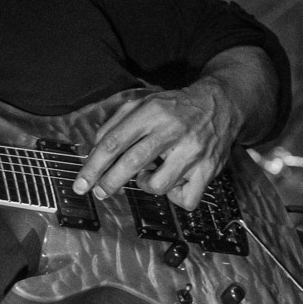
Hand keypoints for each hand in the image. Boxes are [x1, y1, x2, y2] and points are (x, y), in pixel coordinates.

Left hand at [72, 79, 240, 209]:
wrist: (221, 104)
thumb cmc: (175, 108)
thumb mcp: (142, 104)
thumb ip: (114, 125)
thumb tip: (93, 153)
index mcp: (151, 112)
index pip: (114, 142)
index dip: (93, 166)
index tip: (81, 184)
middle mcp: (172, 131)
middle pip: (131, 163)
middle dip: (109, 183)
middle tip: (99, 192)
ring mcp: (192, 151)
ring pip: (157, 185)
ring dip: (145, 185)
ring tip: (149, 174)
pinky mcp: (209, 169)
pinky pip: (185, 199)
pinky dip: (174, 197)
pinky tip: (173, 183)